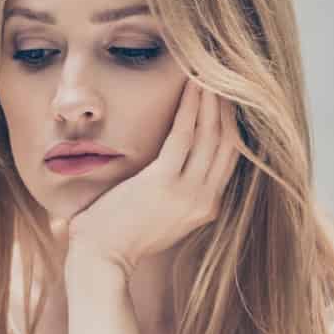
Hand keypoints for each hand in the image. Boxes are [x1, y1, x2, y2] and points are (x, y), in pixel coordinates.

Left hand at [52, 81, 241, 280]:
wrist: (101, 261)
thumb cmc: (120, 239)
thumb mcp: (161, 219)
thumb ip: (175, 197)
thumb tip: (173, 170)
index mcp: (206, 209)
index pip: (230, 159)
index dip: (232, 125)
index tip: (229, 99)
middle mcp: (204, 201)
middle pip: (229, 143)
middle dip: (228, 107)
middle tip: (226, 76)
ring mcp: (187, 192)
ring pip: (211, 135)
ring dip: (212, 100)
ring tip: (210, 72)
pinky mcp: (163, 182)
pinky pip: (183, 135)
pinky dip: (189, 107)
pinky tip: (191, 85)